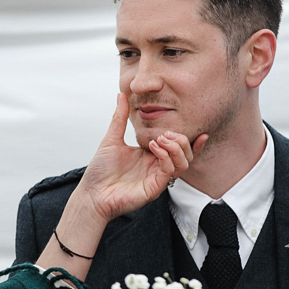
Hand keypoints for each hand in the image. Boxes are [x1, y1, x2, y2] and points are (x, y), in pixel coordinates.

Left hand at [77, 93, 206, 222]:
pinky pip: (170, 171)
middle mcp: (157, 166)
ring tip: (160, 139)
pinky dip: (166, 157)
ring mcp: (157, 178)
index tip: (196, 127)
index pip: (177, 146)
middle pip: (185, 154)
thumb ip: (119, 118)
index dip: (189, 138)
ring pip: (183, 163)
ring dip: (176, 148)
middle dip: (181, 140)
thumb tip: (121, 94)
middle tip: (166, 133)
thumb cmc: (99, 170)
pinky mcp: (155, 187)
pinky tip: (154, 148)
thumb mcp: (112, 139)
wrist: (91, 193)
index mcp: (150, 155)